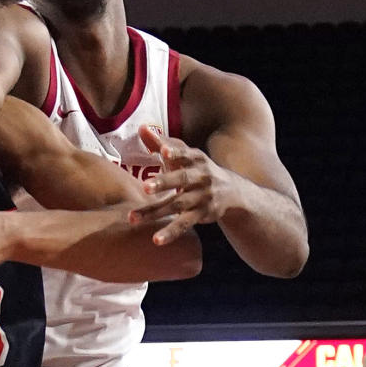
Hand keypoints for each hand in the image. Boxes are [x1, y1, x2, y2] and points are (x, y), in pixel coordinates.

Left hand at [131, 124, 232, 245]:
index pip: (185, 153)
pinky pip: (184, 224)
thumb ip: (162, 143)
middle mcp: (201, 176)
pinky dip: (170, 232)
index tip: (162, 150)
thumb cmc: (197, 169)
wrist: (232, 192)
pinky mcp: (202, 214)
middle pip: (181, 179)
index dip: (175, 151)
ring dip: (156, 212)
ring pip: (177, 205)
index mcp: (195, 159)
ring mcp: (202, 197)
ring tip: (133, 219)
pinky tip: (156, 240)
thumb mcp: (184, 156)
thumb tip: (142, 127)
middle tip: (144, 187)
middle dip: (163, 182)